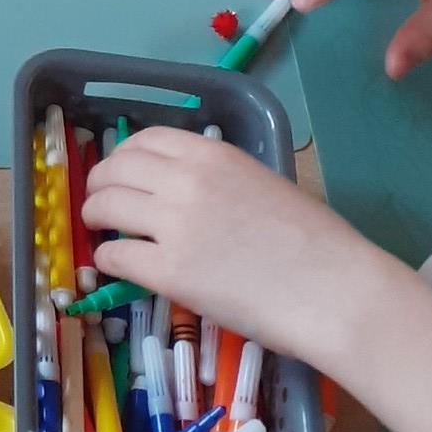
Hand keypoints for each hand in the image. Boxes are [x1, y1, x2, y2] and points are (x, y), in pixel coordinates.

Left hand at [82, 127, 375, 367]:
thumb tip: (187, 196)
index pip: (145, 140)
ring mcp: (173, 225)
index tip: (121, 171)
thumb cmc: (317, 244)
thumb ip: (220, 182)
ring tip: (100, 229)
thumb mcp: (264, 185)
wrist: (336, 291)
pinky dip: (107, 258)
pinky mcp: (168, 272)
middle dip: (100, 184)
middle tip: (101, 202)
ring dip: (95, 216)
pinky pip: (115, 256)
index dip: (123, 155)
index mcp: (213, 155)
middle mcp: (184, 181)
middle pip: (115, 170)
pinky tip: (114, 264)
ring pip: (105, 206)